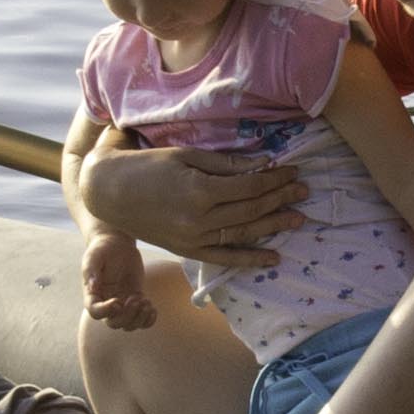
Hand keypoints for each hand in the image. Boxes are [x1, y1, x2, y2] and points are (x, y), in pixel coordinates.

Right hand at [74, 142, 302, 275]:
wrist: (108, 193)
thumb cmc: (146, 165)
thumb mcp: (185, 154)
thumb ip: (225, 163)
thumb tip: (262, 164)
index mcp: (200, 189)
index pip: (250, 185)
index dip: (275, 178)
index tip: (293, 170)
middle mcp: (199, 218)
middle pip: (251, 209)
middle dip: (281, 198)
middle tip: (304, 191)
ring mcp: (194, 238)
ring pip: (243, 233)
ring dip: (273, 226)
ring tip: (298, 219)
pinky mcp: (187, 250)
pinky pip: (224, 258)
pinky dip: (249, 259)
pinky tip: (272, 258)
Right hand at [79, 232, 153, 332]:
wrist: (117, 243)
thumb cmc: (103, 249)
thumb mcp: (93, 257)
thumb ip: (91, 271)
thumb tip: (92, 287)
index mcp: (93, 295)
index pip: (95, 312)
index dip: (107, 311)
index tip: (118, 301)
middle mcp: (106, 303)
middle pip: (114, 323)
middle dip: (127, 316)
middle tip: (136, 299)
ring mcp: (122, 303)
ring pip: (128, 325)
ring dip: (139, 318)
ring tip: (146, 302)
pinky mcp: (135, 300)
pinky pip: (141, 320)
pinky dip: (148, 320)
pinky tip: (152, 308)